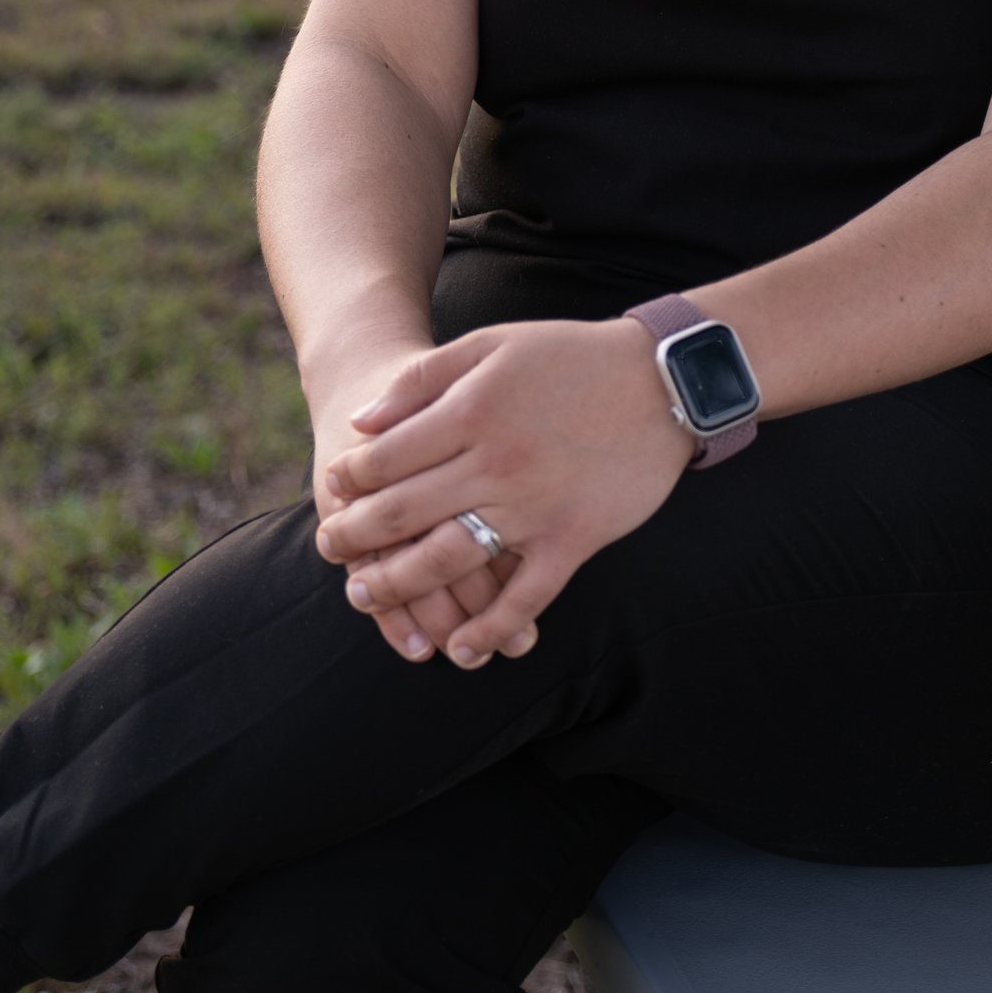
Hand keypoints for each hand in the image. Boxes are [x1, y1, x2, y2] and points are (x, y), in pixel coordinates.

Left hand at [314, 316, 694, 668]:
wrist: (661, 380)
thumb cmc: (570, 356)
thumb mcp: (490, 344)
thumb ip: (422, 379)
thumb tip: (363, 423)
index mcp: (469, 414)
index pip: (386, 458)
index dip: (350, 478)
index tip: (335, 488)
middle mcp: (494, 465)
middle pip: (403, 513)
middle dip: (355, 536)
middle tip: (330, 550)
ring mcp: (534, 509)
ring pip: (449, 560)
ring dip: (400, 585)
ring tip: (366, 596)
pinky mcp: (573, 540)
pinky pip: (526, 596)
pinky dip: (491, 628)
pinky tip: (461, 647)